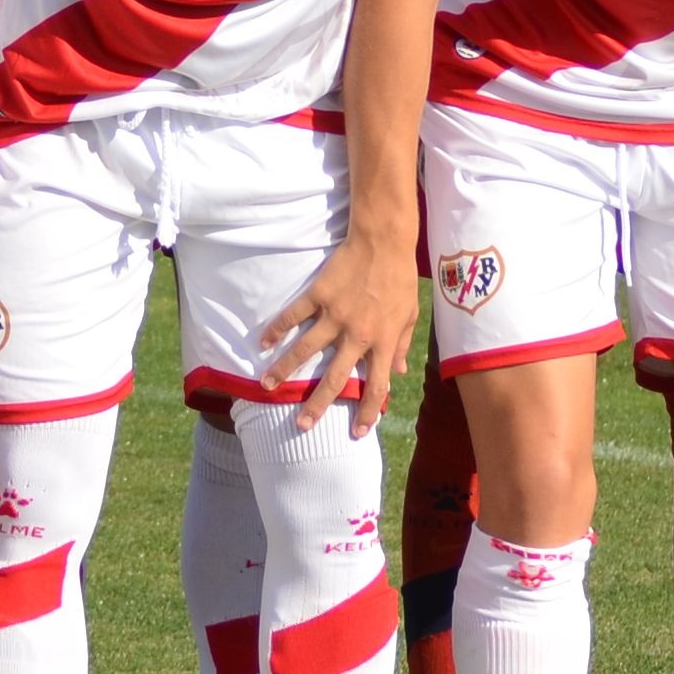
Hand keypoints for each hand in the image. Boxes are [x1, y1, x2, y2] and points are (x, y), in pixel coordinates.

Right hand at [257, 224, 424, 433]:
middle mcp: (357, 334)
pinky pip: (294, 315)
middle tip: (302, 425)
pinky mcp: (319, 295)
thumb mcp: (409, 315)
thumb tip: (399, 372)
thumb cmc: (400, 278)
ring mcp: (335, 315)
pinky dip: (277, 329)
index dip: (367, 412)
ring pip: (305, 350)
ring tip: (266, 387)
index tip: (357, 432)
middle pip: (334, 378)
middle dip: (317, 405)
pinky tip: (263, 343)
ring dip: (284, 370)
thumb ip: (401, 345)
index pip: (377, 386)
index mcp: (382, 341)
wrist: (384, 241)